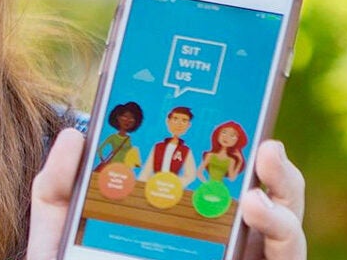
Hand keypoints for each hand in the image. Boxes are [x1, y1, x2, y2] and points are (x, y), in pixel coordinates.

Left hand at [25, 132, 305, 259]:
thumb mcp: (61, 225)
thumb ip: (60, 182)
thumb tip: (75, 134)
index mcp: (186, 212)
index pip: (221, 171)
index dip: (235, 140)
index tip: (234, 107)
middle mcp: (222, 239)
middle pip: (267, 196)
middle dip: (277, 168)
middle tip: (264, 145)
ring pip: (287, 232)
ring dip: (284, 205)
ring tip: (257, 194)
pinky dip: (281, 238)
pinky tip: (258, 213)